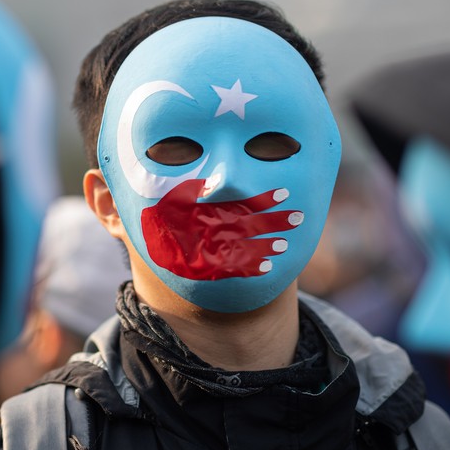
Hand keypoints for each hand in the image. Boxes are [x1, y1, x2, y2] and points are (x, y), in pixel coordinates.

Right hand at [141, 178, 302, 279]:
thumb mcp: (174, 194)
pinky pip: (235, 270)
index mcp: (209, 210)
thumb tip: (216, 179)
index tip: (285, 193)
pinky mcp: (210, 268)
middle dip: (276, 221)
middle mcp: (213, 230)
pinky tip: (269, 267)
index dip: (266, 199)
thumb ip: (196, 188)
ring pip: (247, 248)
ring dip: (268, 246)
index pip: (243, 202)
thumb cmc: (163, 214)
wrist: (150, 245)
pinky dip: (253, 268)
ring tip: (285, 244)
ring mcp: (212, 250)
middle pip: (252, 225)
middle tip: (299, 217)